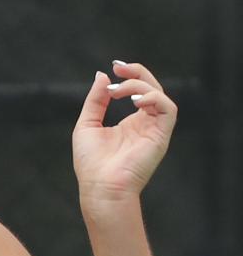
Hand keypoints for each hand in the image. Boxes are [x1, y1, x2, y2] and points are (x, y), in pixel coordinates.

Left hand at [73, 61, 177, 207]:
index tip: (114, 67)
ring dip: (140, 85)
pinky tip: (134, 101)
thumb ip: (96, 101)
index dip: (130, 75)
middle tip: (119, 67)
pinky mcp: (161, 136)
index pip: (138, 92)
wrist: (101, 188)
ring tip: (117, 91)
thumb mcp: (87, 124)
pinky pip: (168, 109)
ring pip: (160, 95)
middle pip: (152, 89)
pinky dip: (153, 98)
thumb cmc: (92, 163)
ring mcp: (155, 130)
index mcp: (131, 124)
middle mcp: (146, 125)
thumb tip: (102, 75)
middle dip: (138, 73)